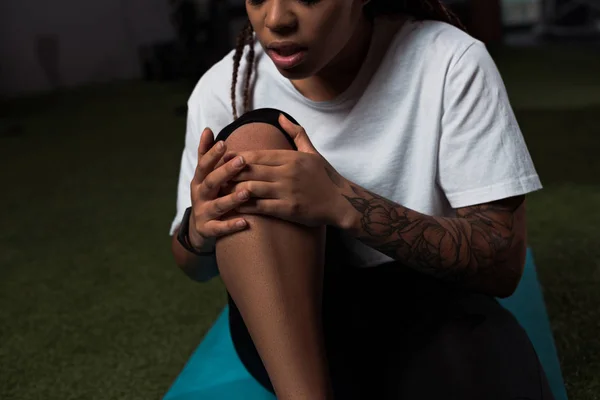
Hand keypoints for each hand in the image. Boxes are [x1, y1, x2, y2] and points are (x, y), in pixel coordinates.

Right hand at [188, 128, 250, 248]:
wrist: (199, 228)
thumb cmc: (209, 195)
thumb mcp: (204, 175)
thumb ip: (206, 154)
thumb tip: (208, 129)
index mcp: (199, 180)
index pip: (204, 165)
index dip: (213, 154)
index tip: (224, 143)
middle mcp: (199, 195)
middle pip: (211, 182)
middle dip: (226, 172)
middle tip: (242, 161)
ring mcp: (203, 213)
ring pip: (217, 205)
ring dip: (232, 199)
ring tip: (247, 192)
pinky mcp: (208, 230)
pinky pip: (220, 229)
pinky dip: (231, 225)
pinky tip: (245, 222)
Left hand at [224, 114, 348, 227]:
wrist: (342, 203)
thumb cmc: (325, 177)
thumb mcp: (312, 152)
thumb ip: (296, 133)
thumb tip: (280, 117)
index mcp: (291, 158)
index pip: (257, 155)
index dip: (237, 156)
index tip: (222, 157)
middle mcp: (287, 173)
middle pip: (250, 170)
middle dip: (230, 172)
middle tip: (214, 175)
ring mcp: (287, 191)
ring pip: (251, 187)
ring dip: (233, 189)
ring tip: (220, 191)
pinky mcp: (288, 209)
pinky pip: (260, 206)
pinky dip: (245, 205)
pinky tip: (234, 206)